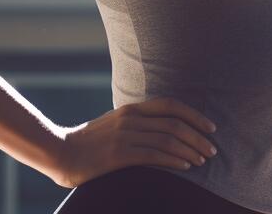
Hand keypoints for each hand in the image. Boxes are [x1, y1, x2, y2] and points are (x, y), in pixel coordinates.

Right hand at [49, 97, 218, 187]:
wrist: (59, 153)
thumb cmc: (88, 144)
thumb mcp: (114, 126)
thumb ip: (136, 125)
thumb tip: (162, 132)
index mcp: (131, 109)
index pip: (171, 105)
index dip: (194, 115)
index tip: (211, 127)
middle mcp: (131, 118)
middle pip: (175, 123)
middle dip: (198, 136)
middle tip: (212, 150)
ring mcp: (125, 135)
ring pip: (169, 139)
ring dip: (191, 150)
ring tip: (203, 160)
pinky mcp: (119, 154)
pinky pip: (155, 155)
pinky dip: (174, 160)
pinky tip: (185, 166)